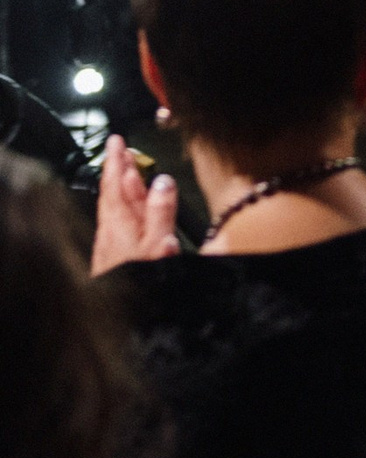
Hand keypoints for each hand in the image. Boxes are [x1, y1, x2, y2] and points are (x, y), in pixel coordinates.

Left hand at [90, 133, 180, 272]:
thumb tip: (163, 181)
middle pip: (113, 194)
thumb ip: (161, 212)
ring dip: (120, 189)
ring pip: (114, 209)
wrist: (117, 315)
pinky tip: (127, 214)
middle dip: (117, 170)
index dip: (117, 161)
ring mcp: (110, 246)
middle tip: (119, 149)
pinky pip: (116, 223)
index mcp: (120, 223)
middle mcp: (111, 232)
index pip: (116, 183)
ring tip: (125, 173)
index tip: (116, 141)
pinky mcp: (113, 258)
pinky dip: (122, 209)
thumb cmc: (139, 279)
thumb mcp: (159, 244)